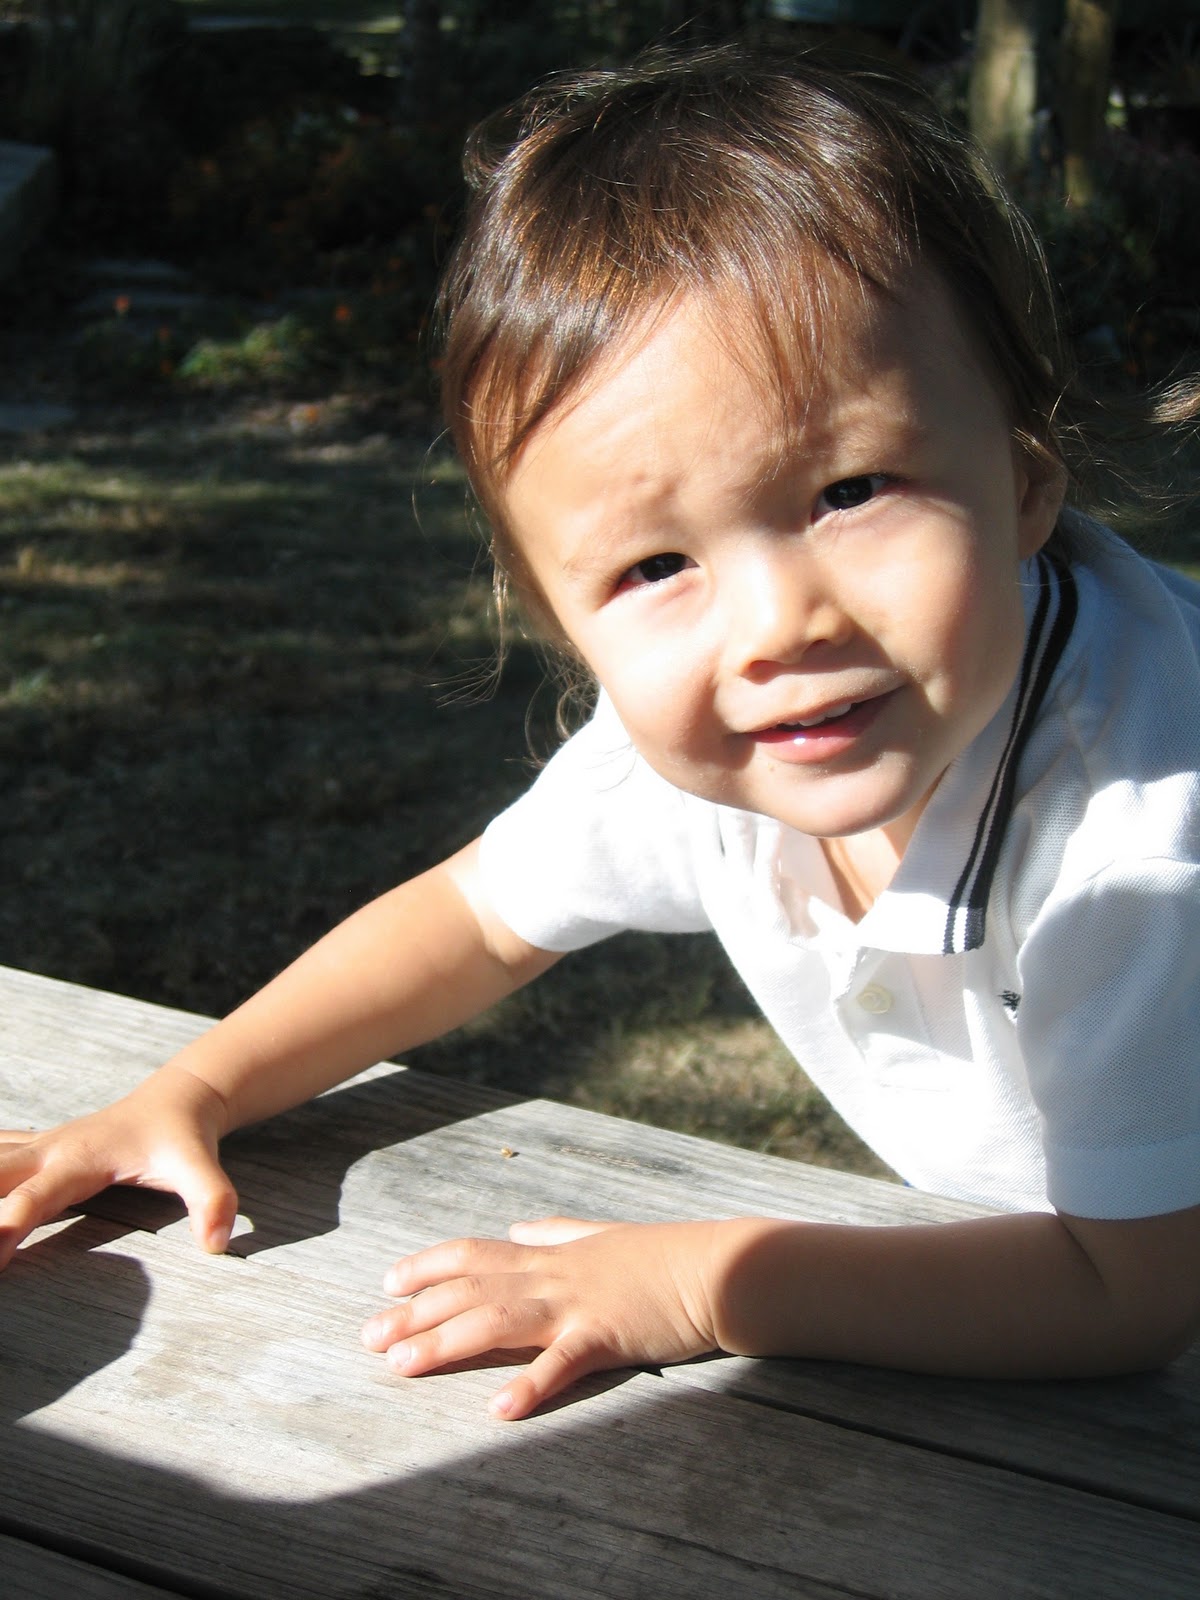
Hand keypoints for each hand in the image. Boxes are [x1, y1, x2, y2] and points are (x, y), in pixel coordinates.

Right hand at [0, 1063, 238, 1268]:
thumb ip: (213, 1200)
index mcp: (77, 1160)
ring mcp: (34, 1149)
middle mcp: (46, 1152)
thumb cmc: (184, 1136)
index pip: (34, 1198)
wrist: (178, 1098)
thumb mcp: (202, 1167)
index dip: (8, 1225)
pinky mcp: (31, 1152)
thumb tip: (219, 1242)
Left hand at [361, 1216, 726, 1419]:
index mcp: (550, 1254)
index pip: (473, 1253)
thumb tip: (523, 1228)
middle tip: (368, 1337)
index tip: (388, 1282)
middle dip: (414, 1313)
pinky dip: (530, 1385)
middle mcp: (552, 1275)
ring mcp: (576, 1304)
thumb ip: (558, 1232)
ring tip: (403, 1365)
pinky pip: (561, 1362)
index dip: (427, 1266)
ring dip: (445, 1343)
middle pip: (469, 1291)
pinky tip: (499, 1408)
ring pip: (496, 1321)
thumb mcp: (601, 1235)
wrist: (716, 1268)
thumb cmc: (660, 1256)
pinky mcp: (606, 1335)